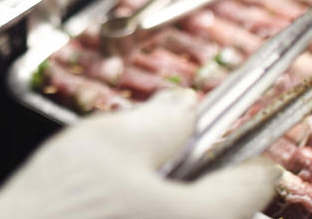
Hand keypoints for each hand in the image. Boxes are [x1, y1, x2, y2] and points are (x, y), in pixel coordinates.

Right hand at [0, 90, 279, 218]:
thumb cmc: (56, 206)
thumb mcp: (106, 144)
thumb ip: (159, 121)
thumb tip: (185, 104)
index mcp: (201, 217)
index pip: (255, 184)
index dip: (251, 153)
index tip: (248, 144)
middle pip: (223, 210)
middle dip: (202, 179)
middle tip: (168, 158)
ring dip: (170, 199)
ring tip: (126, 184)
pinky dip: (146, 213)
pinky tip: (110, 207)